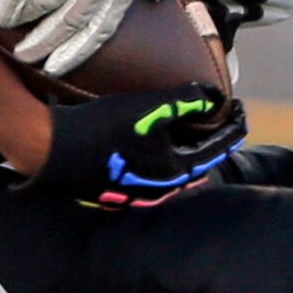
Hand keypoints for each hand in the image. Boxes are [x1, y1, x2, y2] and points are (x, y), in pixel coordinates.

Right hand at [22, 84, 244, 208]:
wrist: (49, 150)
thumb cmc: (101, 129)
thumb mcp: (149, 107)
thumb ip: (186, 101)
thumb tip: (215, 99)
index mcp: (173, 173)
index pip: (217, 149)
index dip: (233, 127)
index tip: (242, 110)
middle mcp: (158, 190)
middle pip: (196, 164)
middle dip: (210, 140)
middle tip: (219, 119)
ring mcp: (135, 193)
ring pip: (172, 169)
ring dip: (184, 148)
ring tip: (189, 127)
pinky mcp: (116, 188)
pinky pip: (150, 171)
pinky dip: (160, 154)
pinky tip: (153, 140)